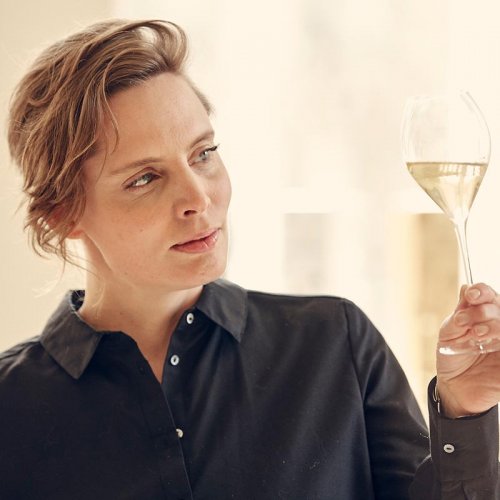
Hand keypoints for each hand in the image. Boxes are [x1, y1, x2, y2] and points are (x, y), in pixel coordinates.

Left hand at [437, 283, 499, 417]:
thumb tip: (466, 287)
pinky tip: (488, 344)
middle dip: (484, 310)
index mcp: (483, 314)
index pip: (489, 295)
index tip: (471, 296)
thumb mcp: (450, 334)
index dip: (482, 291)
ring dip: (494, 324)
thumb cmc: (453, 358)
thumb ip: (460, 313)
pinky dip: (499, 340)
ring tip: (476, 334)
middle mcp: (498, 325)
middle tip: (465, 321)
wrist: (455, 388)